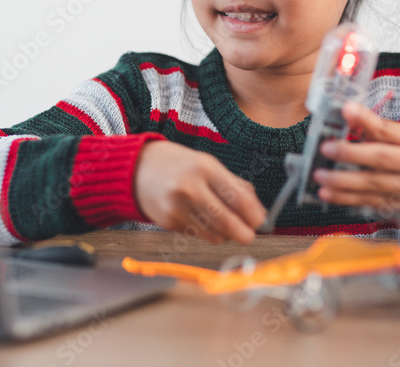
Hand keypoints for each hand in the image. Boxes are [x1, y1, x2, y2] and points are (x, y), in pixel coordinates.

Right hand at [134, 140, 265, 243]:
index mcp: (204, 168)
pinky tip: (199, 217)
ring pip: (214, 234)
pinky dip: (206, 232)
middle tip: (249, 234)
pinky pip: (198, 235)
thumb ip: (235, 186)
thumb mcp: (208, 164)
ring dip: (225, 234)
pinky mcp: (168, 222)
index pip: (239, 198)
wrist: (138, 170)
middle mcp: (190, 188)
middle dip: (244, 233)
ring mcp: (177, 207)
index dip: (255, 215)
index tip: (261, 222)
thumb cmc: (181, 166)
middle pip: (228, 222)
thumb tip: (260, 214)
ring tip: (221, 221)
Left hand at [311, 101, 399, 210]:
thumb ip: (376, 127)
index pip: (388, 130)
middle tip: (326, 149)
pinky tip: (326, 193)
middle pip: (382, 159)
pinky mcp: (397, 206)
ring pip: (372, 185)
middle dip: (351, 154)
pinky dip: (344, 198)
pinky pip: (367, 202)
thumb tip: (347, 114)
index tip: (345, 110)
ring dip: (342, 181)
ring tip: (320, 175)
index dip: (366, 120)